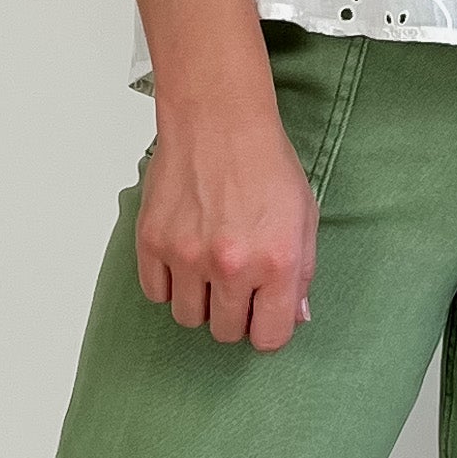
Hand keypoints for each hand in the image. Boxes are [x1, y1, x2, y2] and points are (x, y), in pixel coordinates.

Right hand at [134, 93, 317, 349]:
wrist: (218, 120)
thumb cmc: (265, 163)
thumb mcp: (304, 217)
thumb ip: (302, 273)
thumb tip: (295, 316)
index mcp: (277, 263)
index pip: (269, 337)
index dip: (268, 329)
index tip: (264, 315)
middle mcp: (231, 266)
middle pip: (226, 332)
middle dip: (234, 315)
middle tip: (236, 285)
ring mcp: (187, 256)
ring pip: (188, 318)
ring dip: (200, 302)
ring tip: (208, 268)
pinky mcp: (153, 242)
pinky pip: (156, 292)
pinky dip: (169, 283)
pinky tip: (183, 258)